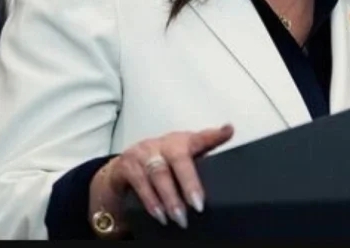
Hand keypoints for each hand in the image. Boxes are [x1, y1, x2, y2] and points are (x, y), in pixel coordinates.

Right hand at [89, 123, 233, 231]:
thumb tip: (223, 177)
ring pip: (159, 173)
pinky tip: (160, 215)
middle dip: (189, 182)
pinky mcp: (127, 165)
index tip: (228, 131)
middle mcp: (164, 143)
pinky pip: (140, 183)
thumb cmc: (159, 165)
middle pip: (178, 158)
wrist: (121, 169)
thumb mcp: (180, 162)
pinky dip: (151, 201)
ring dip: (170, 198)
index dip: (215, 135)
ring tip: (180, 217)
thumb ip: (199, 165)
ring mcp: (144, 152)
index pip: (201, 136)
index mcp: (182, 141)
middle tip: (199, 205)